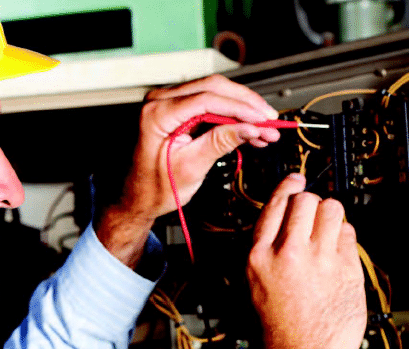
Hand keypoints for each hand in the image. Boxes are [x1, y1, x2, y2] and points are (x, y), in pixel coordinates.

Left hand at [95, 75, 279, 268]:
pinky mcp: (175, 111)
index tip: (263, 119)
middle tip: (270, 121)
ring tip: (265, 130)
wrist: (138, 199)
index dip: (241, 107)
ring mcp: (166, 104)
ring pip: (213, 94)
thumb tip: (250, 127)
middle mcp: (159, 101)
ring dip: (241, 110)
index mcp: (157, 114)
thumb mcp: (191, 167)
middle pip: (213, 88)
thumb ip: (220, 142)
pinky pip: (207, 105)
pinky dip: (229, 117)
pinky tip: (249, 130)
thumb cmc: (154, 189)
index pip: (207, 98)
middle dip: (246, 104)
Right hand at [247, 174, 366, 348]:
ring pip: (332, 208)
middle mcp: (288, 253)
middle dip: (310, 202)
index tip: (295, 179)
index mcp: (258, 258)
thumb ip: (267, 251)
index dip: (287, 186)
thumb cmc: (281, 331)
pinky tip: (337, 252)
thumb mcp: (255, 287)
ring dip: (330, 214)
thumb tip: (283, 223)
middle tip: (312, 213)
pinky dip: (345, 236)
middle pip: (305, 199)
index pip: (274, 205)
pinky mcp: (347, 268)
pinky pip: (349, 232)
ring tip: (327, 230)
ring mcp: (320, 259)